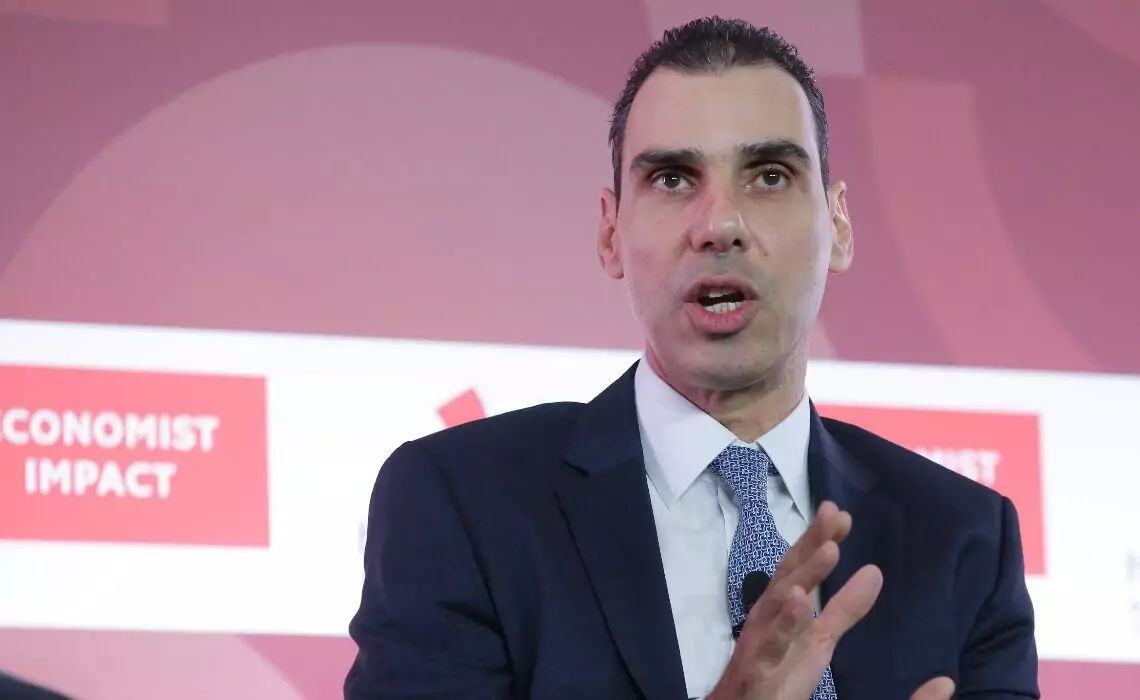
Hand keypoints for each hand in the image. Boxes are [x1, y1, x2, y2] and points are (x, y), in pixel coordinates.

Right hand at [708, 502, 955, 699]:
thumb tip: (874, 571)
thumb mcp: (819, 638)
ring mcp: (760, 640)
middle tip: (834, 515)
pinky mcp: (759, 669)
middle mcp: (767, 616)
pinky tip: (800, 599)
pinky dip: (784, 621)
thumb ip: (845, 608)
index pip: (800, 566)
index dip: (818, 538)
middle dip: (809, 543)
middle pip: (789, 573)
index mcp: (782, 607)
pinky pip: (772, 644)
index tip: (841, 514)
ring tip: (829, 549)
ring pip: (779, 600)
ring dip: (803, 574)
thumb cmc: (777, 673)